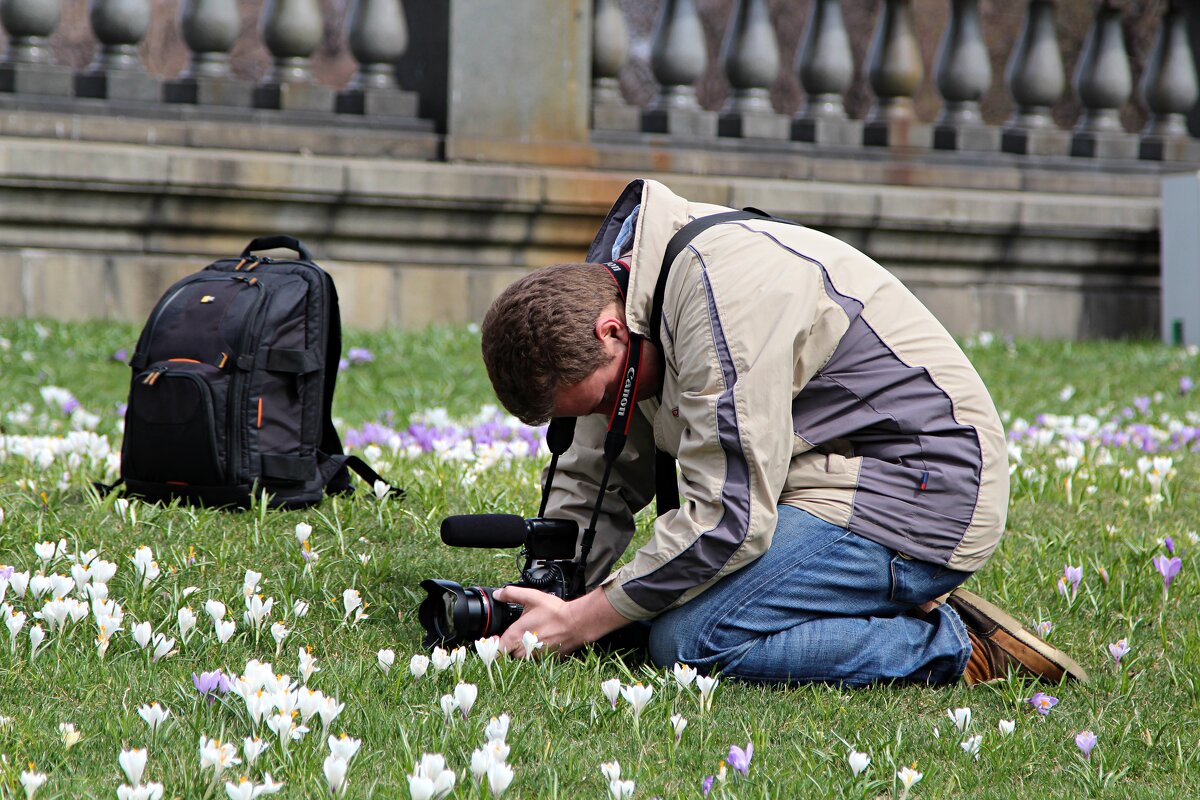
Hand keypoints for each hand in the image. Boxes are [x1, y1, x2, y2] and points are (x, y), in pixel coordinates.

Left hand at [494, 585, 629, 658]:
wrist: (577, 623)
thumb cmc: (555, 612)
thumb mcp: (531, 597)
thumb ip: (511, 594)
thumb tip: (498, 594)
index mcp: (515, 636)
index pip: (495, 651)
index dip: (491, 647)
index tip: (493, 640)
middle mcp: (523, 650)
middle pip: (507, 654)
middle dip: (509, 645)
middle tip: (516, 633)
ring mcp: (534, 657)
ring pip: (521, 657)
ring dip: (522, 649)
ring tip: (530, 635)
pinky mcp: (545, 660)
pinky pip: (534, 659)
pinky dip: (535, 652)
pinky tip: (541, 640)